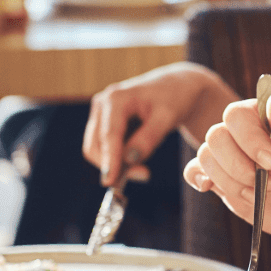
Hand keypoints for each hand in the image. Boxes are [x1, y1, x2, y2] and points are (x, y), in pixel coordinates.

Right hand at [84, 63, 232, 186]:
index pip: (108, 136)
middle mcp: (102, 104)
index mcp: (115, 99)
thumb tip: (130, 160)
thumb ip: (149, 138)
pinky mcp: (105, 123)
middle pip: (95, 145)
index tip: (111, 182)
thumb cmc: (173, 99)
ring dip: (117, 165)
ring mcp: (101, 114)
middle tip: (145, 175)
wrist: (175, 87)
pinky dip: (118, 160)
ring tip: (144, 171)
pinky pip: (106, 148)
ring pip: (97, 149)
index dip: (109, 161)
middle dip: (114, 166)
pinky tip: (138, 162)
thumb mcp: (167, 118)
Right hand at [183, 94, 270, 256]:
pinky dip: (198, 178)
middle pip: (217, 135)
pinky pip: (201, 175)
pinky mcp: (235, 191)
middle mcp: (253, 140)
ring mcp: (241, 165)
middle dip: (237, 162)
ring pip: (208, 157)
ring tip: (264, 195)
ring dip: (229, 179)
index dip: (248, 137)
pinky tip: (208, 187)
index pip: (240, 113)